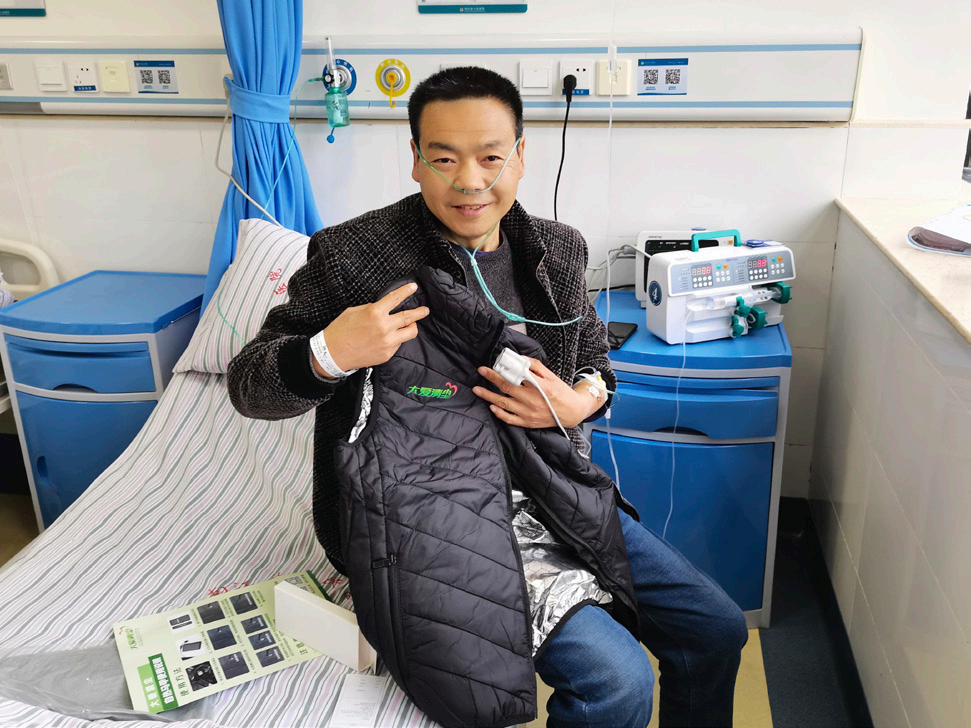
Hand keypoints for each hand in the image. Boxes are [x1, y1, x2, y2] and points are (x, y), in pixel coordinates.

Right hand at [315, 283, 428, 375]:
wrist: (333, 353)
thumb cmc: (340, 331)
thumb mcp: (354, 311)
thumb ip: (372, 309)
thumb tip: (383, 309)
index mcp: (375, 313)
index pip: (395, 298)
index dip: (406, 291)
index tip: (413, 287)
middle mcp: (384, 327)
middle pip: (409, 317)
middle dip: (420, 312)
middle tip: (425, 310)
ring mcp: (387, 342)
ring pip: (410, 332)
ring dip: (412, 327)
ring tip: (410, 325)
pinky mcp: (387, 354)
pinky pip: (398, 344)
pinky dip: (397, 339)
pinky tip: (388, 338)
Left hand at [473, 357, 593, 428]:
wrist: (571, 412)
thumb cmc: (561, 392)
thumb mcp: (551, 375)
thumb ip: (535, 366)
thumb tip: (519, 359)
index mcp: (539, 386)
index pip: (515, 376)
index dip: (501, 370)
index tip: (490, 365)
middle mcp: (532, 400)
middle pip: (506, 388)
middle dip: (491, 379)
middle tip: (481, 371)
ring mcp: (528, 413)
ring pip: (503, 404)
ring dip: (488, 396)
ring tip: (477, 390)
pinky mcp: (527, 423)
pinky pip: (509, 419)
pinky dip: (499, 413)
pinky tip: (491, 406)